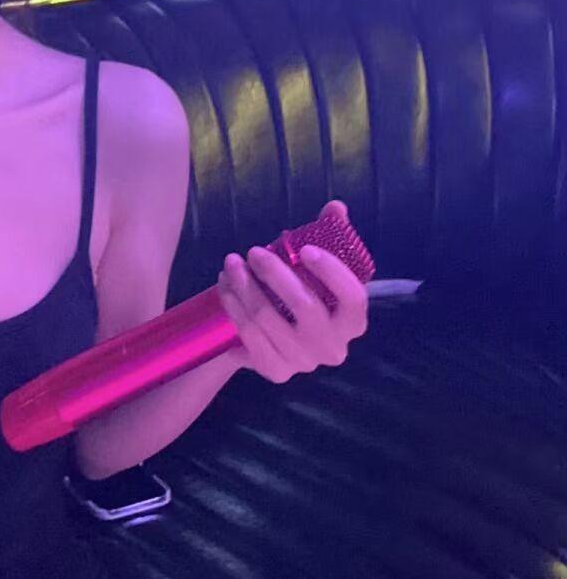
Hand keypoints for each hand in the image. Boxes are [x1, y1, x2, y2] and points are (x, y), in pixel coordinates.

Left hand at [216, 201, 368, 382]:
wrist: (270, 338)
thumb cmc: (299, 294)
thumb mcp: (314, 267)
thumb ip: (329, 236)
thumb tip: (336, 207)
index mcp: (352, 321)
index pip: (354, 298)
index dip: (332, 272)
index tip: (306, 249)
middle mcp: (333, 347)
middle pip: (305, 306)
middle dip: (274, 273)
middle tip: (252, 251)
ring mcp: (304, 362)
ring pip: (269, 318)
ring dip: (244, 286)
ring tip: (230, 264)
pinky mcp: (276, 371)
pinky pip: (250, 334)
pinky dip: (234, 306)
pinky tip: (226, 288)